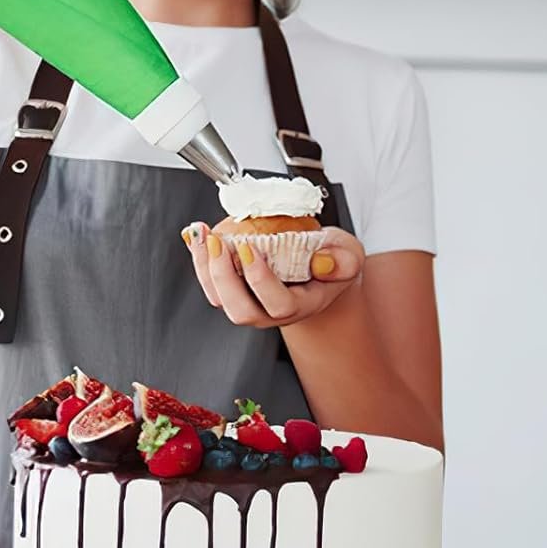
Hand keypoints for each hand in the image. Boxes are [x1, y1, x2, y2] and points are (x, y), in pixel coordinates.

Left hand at [181, 223, 363, 328]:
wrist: (319, 271)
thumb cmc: (333, 262)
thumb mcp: (349, 256)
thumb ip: (343, 260)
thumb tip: (323, 262)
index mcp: (302, 305)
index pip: (278, 303)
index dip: (260, 278)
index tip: (250, 247)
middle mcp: (272, 312)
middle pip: (240, 311)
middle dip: (223, 276)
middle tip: (218, 242)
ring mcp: (251, 304)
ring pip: (219, 299)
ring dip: (205, 267)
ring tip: (202, 234)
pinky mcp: (235, 292)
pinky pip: (211, 284)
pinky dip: (200, 260)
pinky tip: (197, 236)